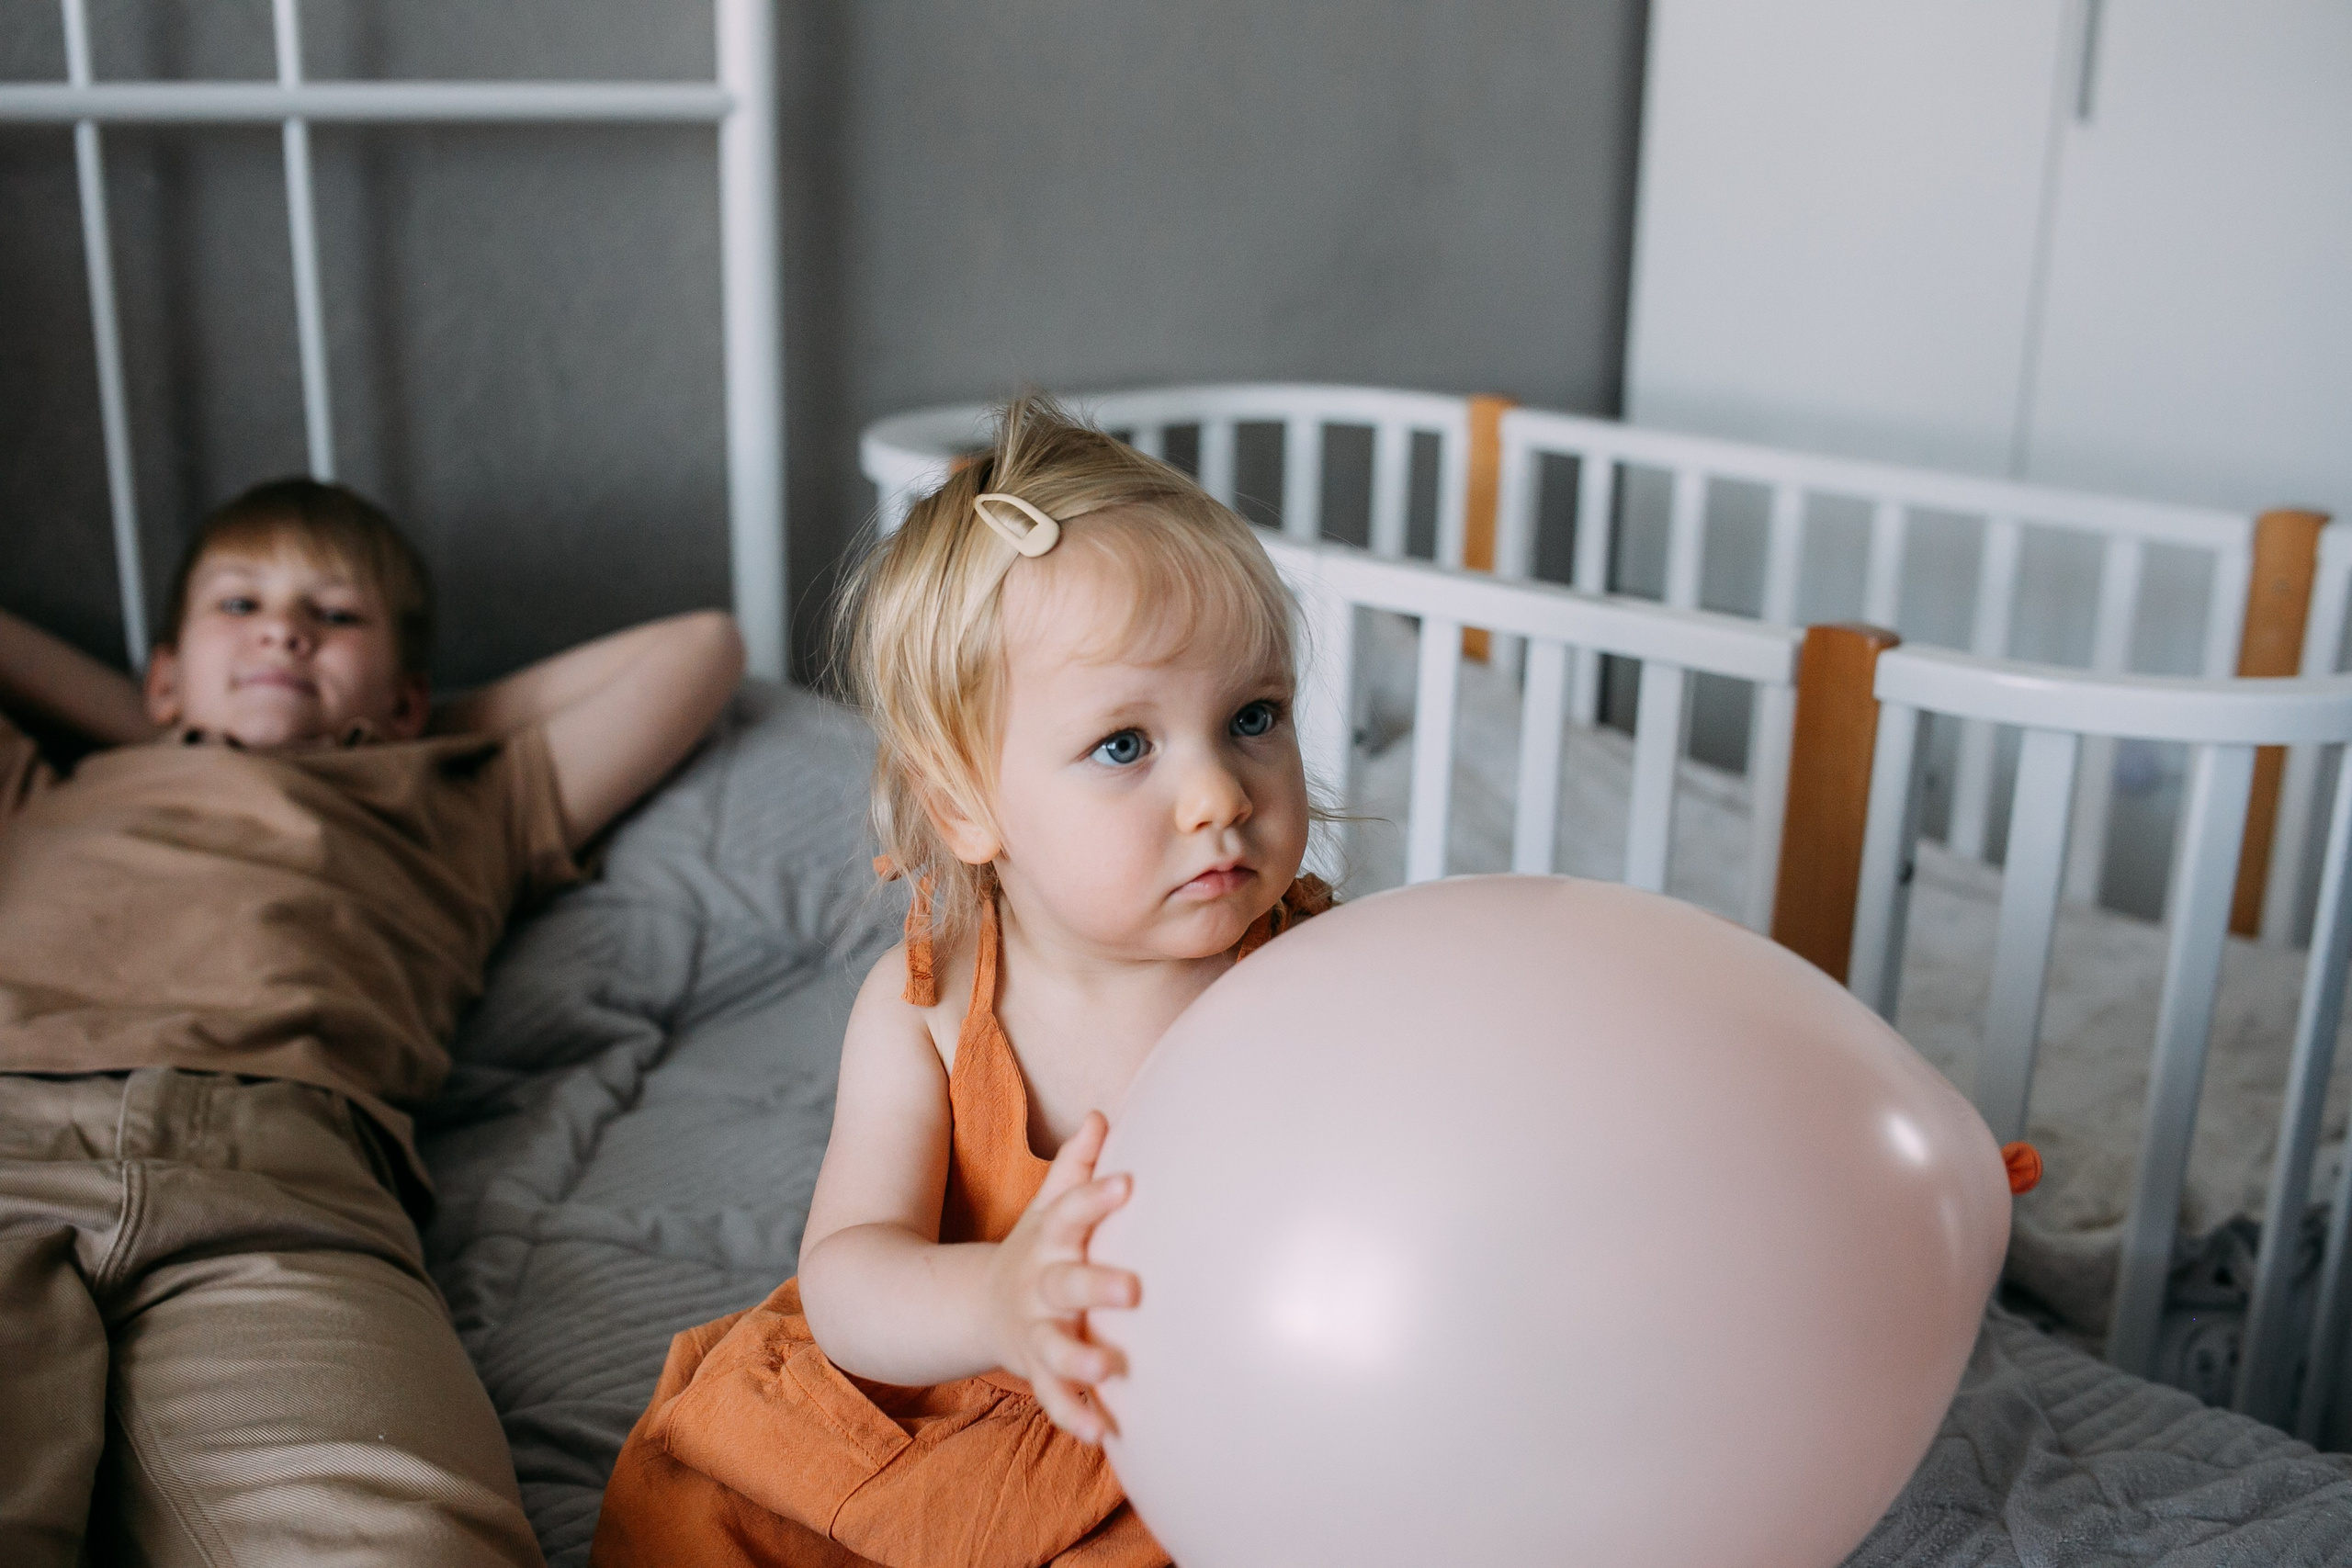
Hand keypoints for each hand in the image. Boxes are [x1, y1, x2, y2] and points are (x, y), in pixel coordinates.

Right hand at [984, 1110, 1139, 1442]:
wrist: (976, 1308)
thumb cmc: (1038, 1251)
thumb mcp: (1047, 1209)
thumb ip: (1076, 1166)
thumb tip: (1103, 1114)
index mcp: (1048, 1241)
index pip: (1070, 1212)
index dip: (1096, 1197)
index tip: (1128, 1183)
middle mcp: (1039, 1286)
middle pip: (1064, 1282)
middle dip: (1095, 1285)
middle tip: (1133, 1288)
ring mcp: (1035, 1331)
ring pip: (1055, 1347)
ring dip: (1080, 1359)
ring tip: (1108, 1370)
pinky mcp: (1037, 1371)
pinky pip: (1055, 1398)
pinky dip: (1075, 1416)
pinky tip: (1101, 1434)